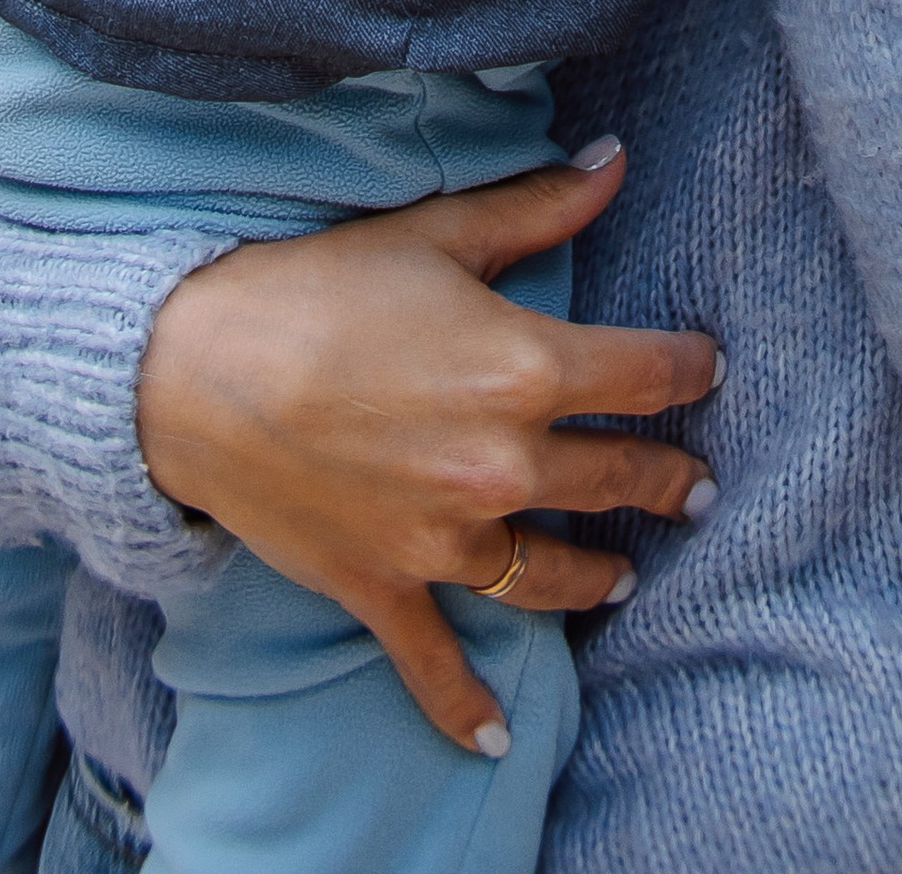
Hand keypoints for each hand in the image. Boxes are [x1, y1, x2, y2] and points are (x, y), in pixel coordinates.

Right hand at [137, 146, 718, 755]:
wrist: (195, 372)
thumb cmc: (319, 288)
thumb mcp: (437, 232)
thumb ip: (538, 208)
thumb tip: (616, 161)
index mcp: (525, 368)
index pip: (646, 375)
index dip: (689, 370)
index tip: (706, 370)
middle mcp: (502, 463)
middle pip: (615, 477)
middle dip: (664, 480)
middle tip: (696, 486)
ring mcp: (445, 536)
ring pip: (552, 575)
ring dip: (597, 575)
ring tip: (623, 574)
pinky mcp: (386, 583)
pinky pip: (437, 662)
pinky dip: (467, 709)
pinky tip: (497, 739)